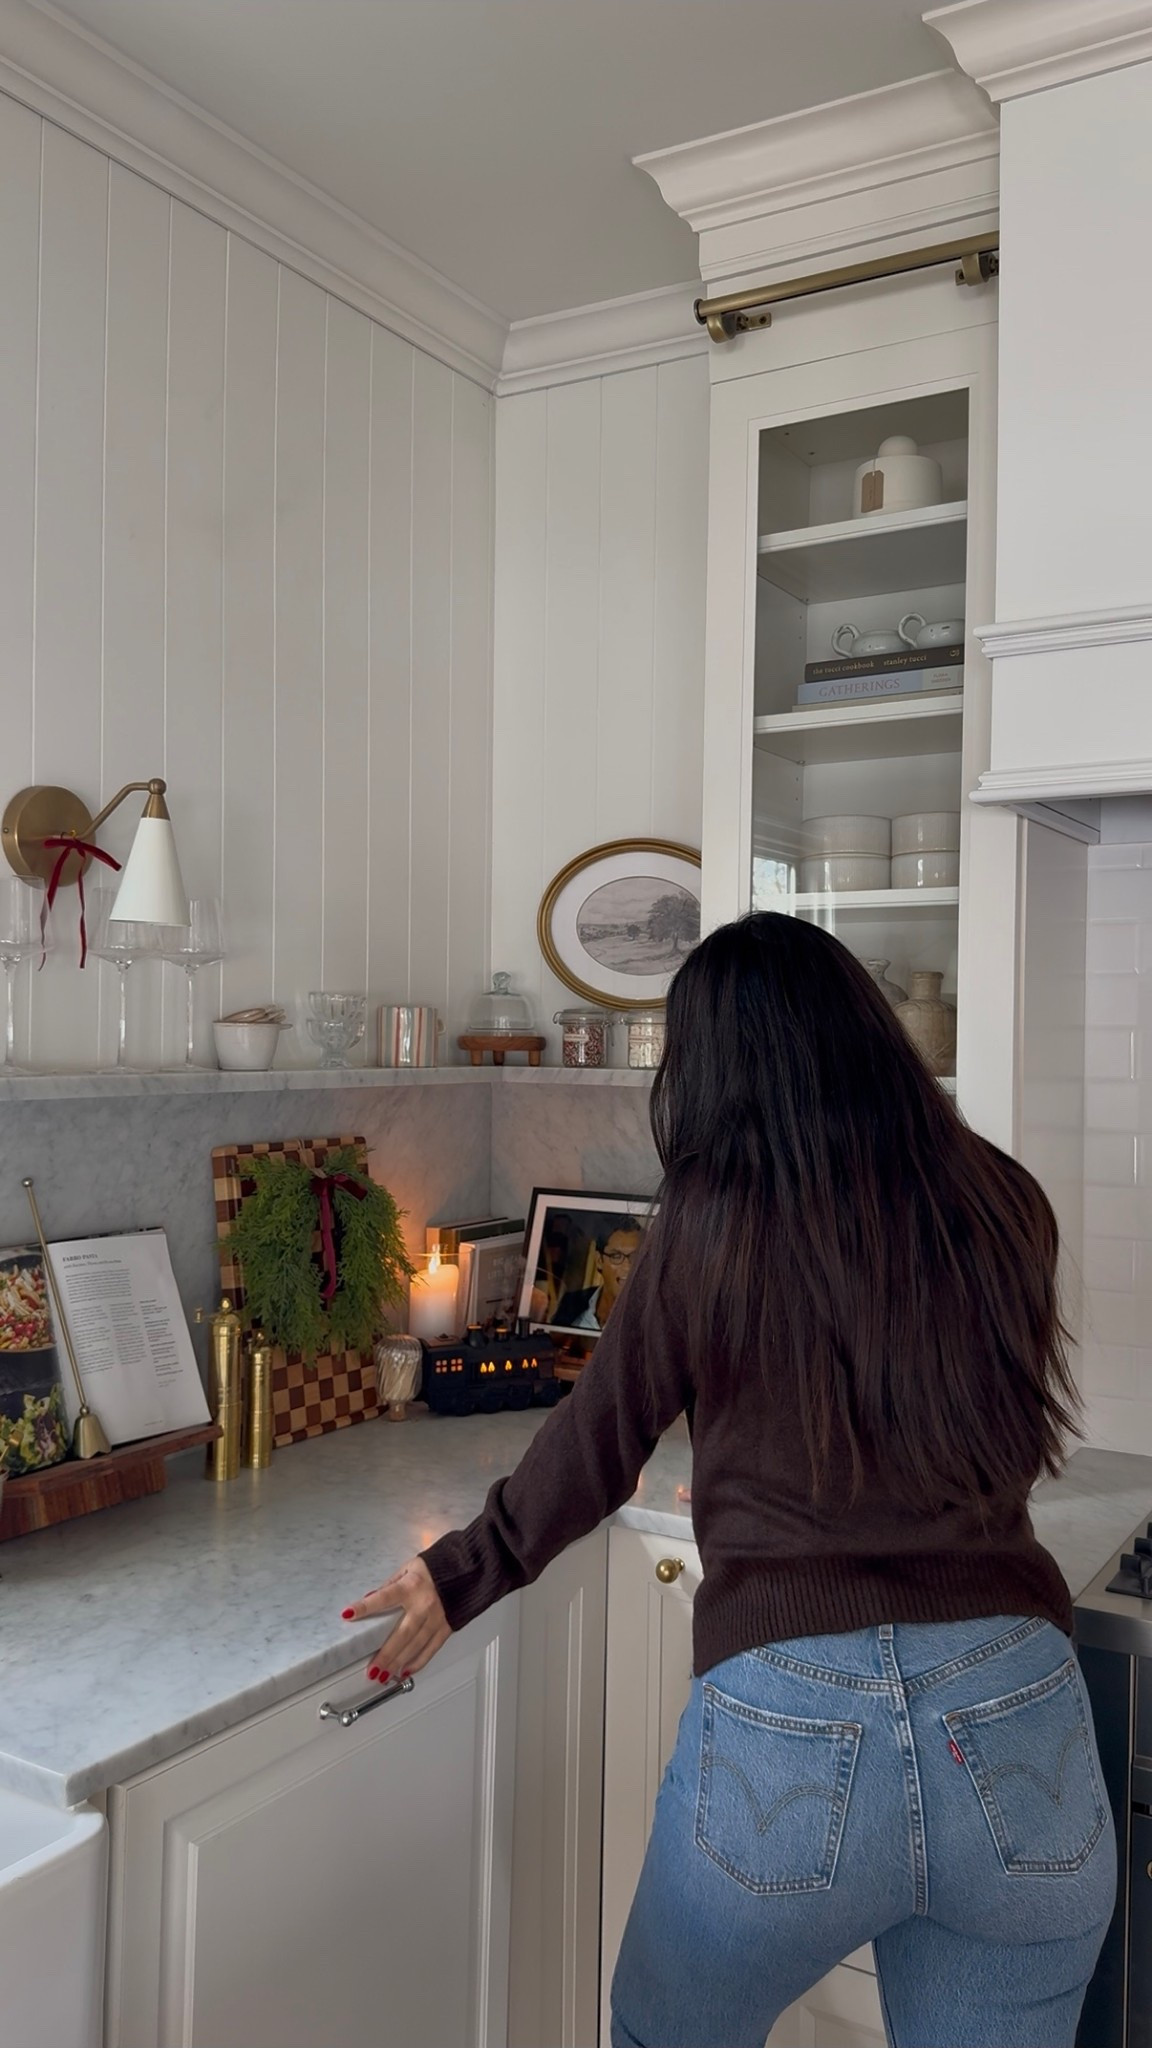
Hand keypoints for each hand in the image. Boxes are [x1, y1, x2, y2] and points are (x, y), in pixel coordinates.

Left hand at [341, 1557, 450, 1683]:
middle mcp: (424, 1605)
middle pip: (402, 1634)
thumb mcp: (409, 1567)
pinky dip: (418, 1662)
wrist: (468, 1568)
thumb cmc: (437, 1567)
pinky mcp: (446, 1627)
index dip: (365, 1606)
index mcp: (412, 1586)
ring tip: (384, 1676)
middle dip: (386, 1654)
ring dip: (399, 1663)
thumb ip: (390, 1585)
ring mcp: (436, 1618)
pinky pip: (431, 1649)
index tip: (348, 1614)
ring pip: (415, 1646)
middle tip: (372, 1670)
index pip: (384, 1597)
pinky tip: (406, 1671)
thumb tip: (370, 1598)